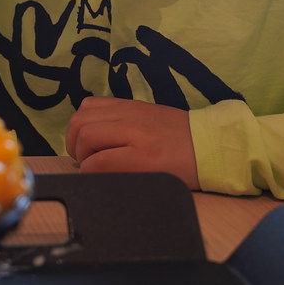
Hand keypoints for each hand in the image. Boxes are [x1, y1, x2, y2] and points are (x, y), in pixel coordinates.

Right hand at [65, 96, 200, 189]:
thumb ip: (123, 176)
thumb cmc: (183, 168)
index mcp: (145, 156)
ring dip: (77, 133)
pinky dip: (85, 117)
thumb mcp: (156, 182)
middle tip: (86, 163)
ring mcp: (130, 110)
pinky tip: (94, 130)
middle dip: (77, 152)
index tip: (90, 177)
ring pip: (83, 115)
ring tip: (86, 147)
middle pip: (85, 133)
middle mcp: (134, 129)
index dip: (87, 172)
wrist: (206, 142)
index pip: (97, 162)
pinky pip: (93, 103)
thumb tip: (94, 173)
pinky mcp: (129, 102)